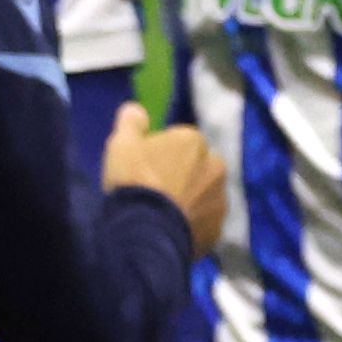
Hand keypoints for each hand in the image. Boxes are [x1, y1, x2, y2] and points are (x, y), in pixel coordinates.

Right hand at [101, 102, 231, 253]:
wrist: (145, 232)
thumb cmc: (134, 181)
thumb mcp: (122, 144)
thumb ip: (131, 122)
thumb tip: (137, 109)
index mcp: (194, 140)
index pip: (178, 142)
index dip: (160, 155)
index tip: (144, 170)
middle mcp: (216, 166)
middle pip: (196, 168)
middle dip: (182, 176)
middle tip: (155, 193)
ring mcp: (220, 201)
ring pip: (203, 196)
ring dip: (190, 201)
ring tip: (163, 216)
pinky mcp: (217, 230)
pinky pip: (203, 223)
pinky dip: (191, 226)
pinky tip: (171, 231)